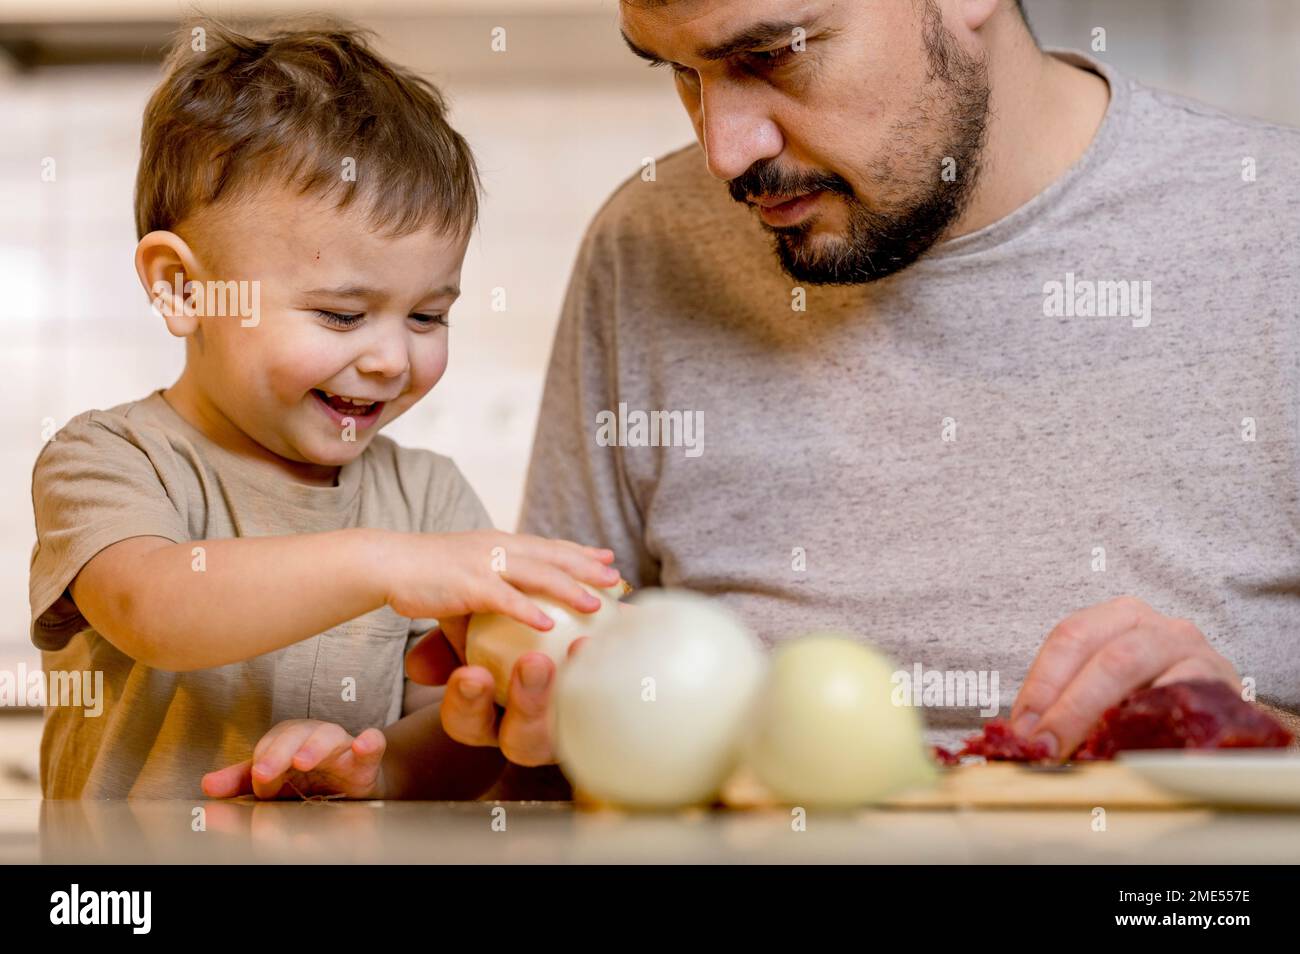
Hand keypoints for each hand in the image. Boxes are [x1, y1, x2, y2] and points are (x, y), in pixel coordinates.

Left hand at [201, 719, 387, 798]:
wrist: (355, 789)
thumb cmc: (311, 780)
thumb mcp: (276, 781)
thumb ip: (242, 782)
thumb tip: (207, 785)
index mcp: (287, 742)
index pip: (269, 745)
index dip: (261, 761)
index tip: (257, 782)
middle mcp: (312, 739)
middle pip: (294, 734)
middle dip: (277, 752)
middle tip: (263, 773)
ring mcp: (342, 748)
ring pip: (329, 736)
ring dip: (314, 747)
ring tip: (301, 761)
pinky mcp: (368, 761)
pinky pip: (374, 745)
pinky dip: (370, 742)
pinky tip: (364, 743)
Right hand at [382, 530, 617, 631]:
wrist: (387, 563)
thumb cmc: (422, 576)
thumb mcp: (461, 583)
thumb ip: (482, 604)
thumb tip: (488, 636)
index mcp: (499, 544)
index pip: (547, 545)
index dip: (579, 551)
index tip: (606, 557)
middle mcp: (498, 548)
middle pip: (553, 555)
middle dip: (588, 566)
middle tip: (616, 577)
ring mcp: (485, 564)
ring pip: (538, 575)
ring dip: (570, 588)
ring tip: (596, 604)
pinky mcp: (468, 585)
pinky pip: (505, 599)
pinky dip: (528, 611)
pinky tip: (549, 624)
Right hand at [405, 625, 593, 766]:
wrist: (565, 642)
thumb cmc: (502, 642)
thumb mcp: (469, 641)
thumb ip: (446, 649)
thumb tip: (417, 666)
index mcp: (487, 721)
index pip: (467, 723)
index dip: (467, 703)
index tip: (470, 673)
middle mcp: (527, 734)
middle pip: (522, 741)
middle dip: (527, 702)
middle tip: (533, 661)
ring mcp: (567, 730)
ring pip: (571, 728)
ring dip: (578, 687)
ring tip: (580, 645)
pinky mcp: (604, 713)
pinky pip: (611, 700)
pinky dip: (611, 663)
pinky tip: (611, 632)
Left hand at [1010, 596, 1239, 759]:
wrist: (1223, 715)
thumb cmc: (1156, 700)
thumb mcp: (1111, 692)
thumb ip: (1068, 706)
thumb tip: (1022, 739)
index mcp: (1118, 618)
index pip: (1069, 638)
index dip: (1041, 684)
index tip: (1022, 728)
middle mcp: (1155, 625)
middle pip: (1100, 654)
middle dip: (1066, 704)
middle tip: (1045, 746)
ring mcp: (1191, 649)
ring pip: (1132, 665)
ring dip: (1097, 711)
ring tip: (1079, 749)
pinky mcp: (1219, 680)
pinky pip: (1180, 693)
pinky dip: (1149, 717)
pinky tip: (1130, 743)